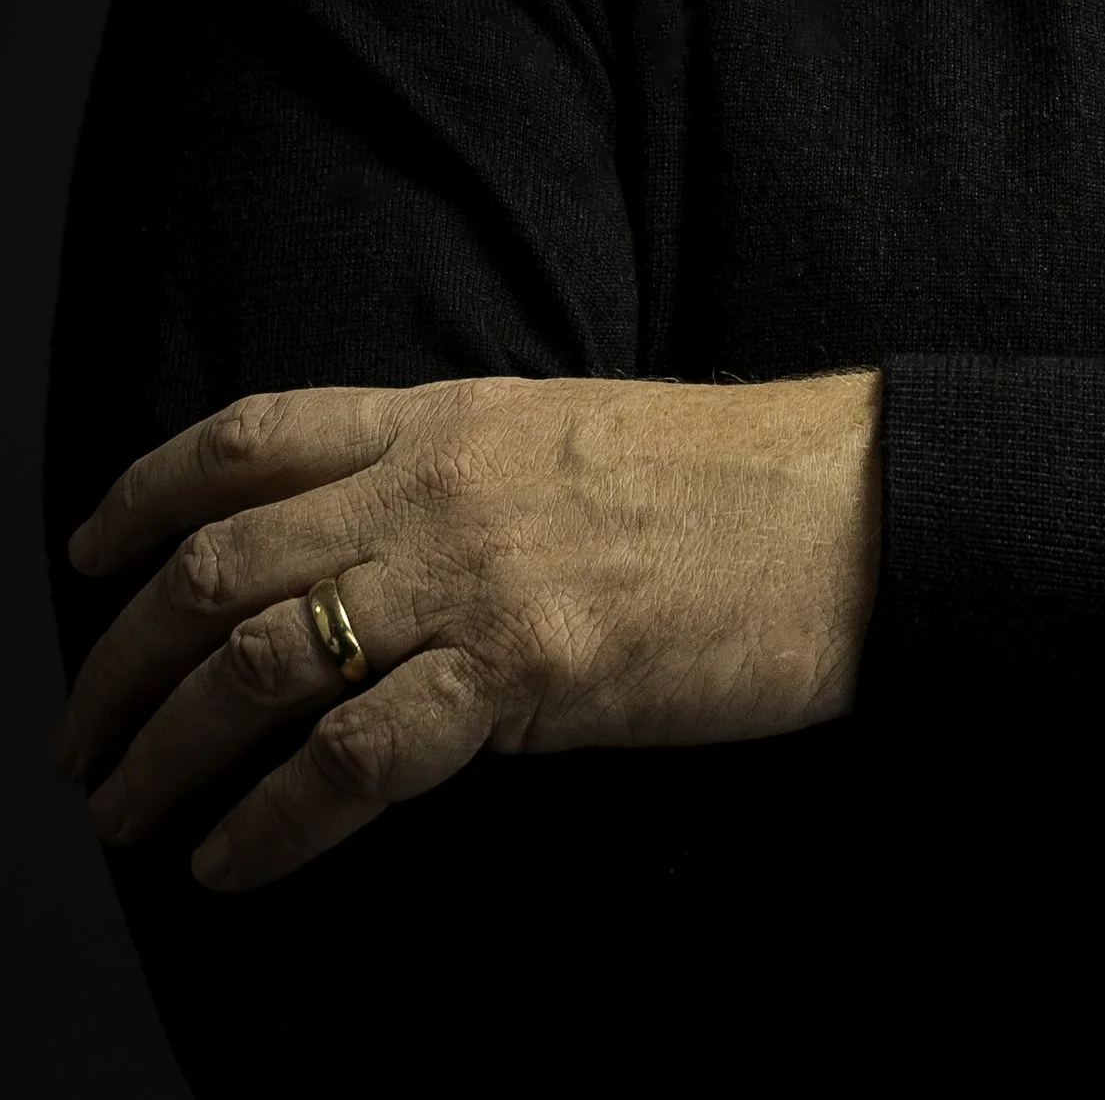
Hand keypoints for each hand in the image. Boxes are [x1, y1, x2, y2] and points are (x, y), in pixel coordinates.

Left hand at [53, 370, 880, 891]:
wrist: (848, 508)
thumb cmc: (730, 478)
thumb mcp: (569, 432)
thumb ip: (458, 469)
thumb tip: (364, 536)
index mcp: (449, 414)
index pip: (249, 439)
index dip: (141, 498)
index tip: (86, 559)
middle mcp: (438, 487)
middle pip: (220, 565)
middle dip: (120, 660)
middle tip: (82, 738)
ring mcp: (477, 579)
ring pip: (259, 665)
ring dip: (164, 753)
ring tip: (127, 814)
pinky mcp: (527, 674)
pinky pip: (355, 760)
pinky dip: (271, 824)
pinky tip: (234, 863)